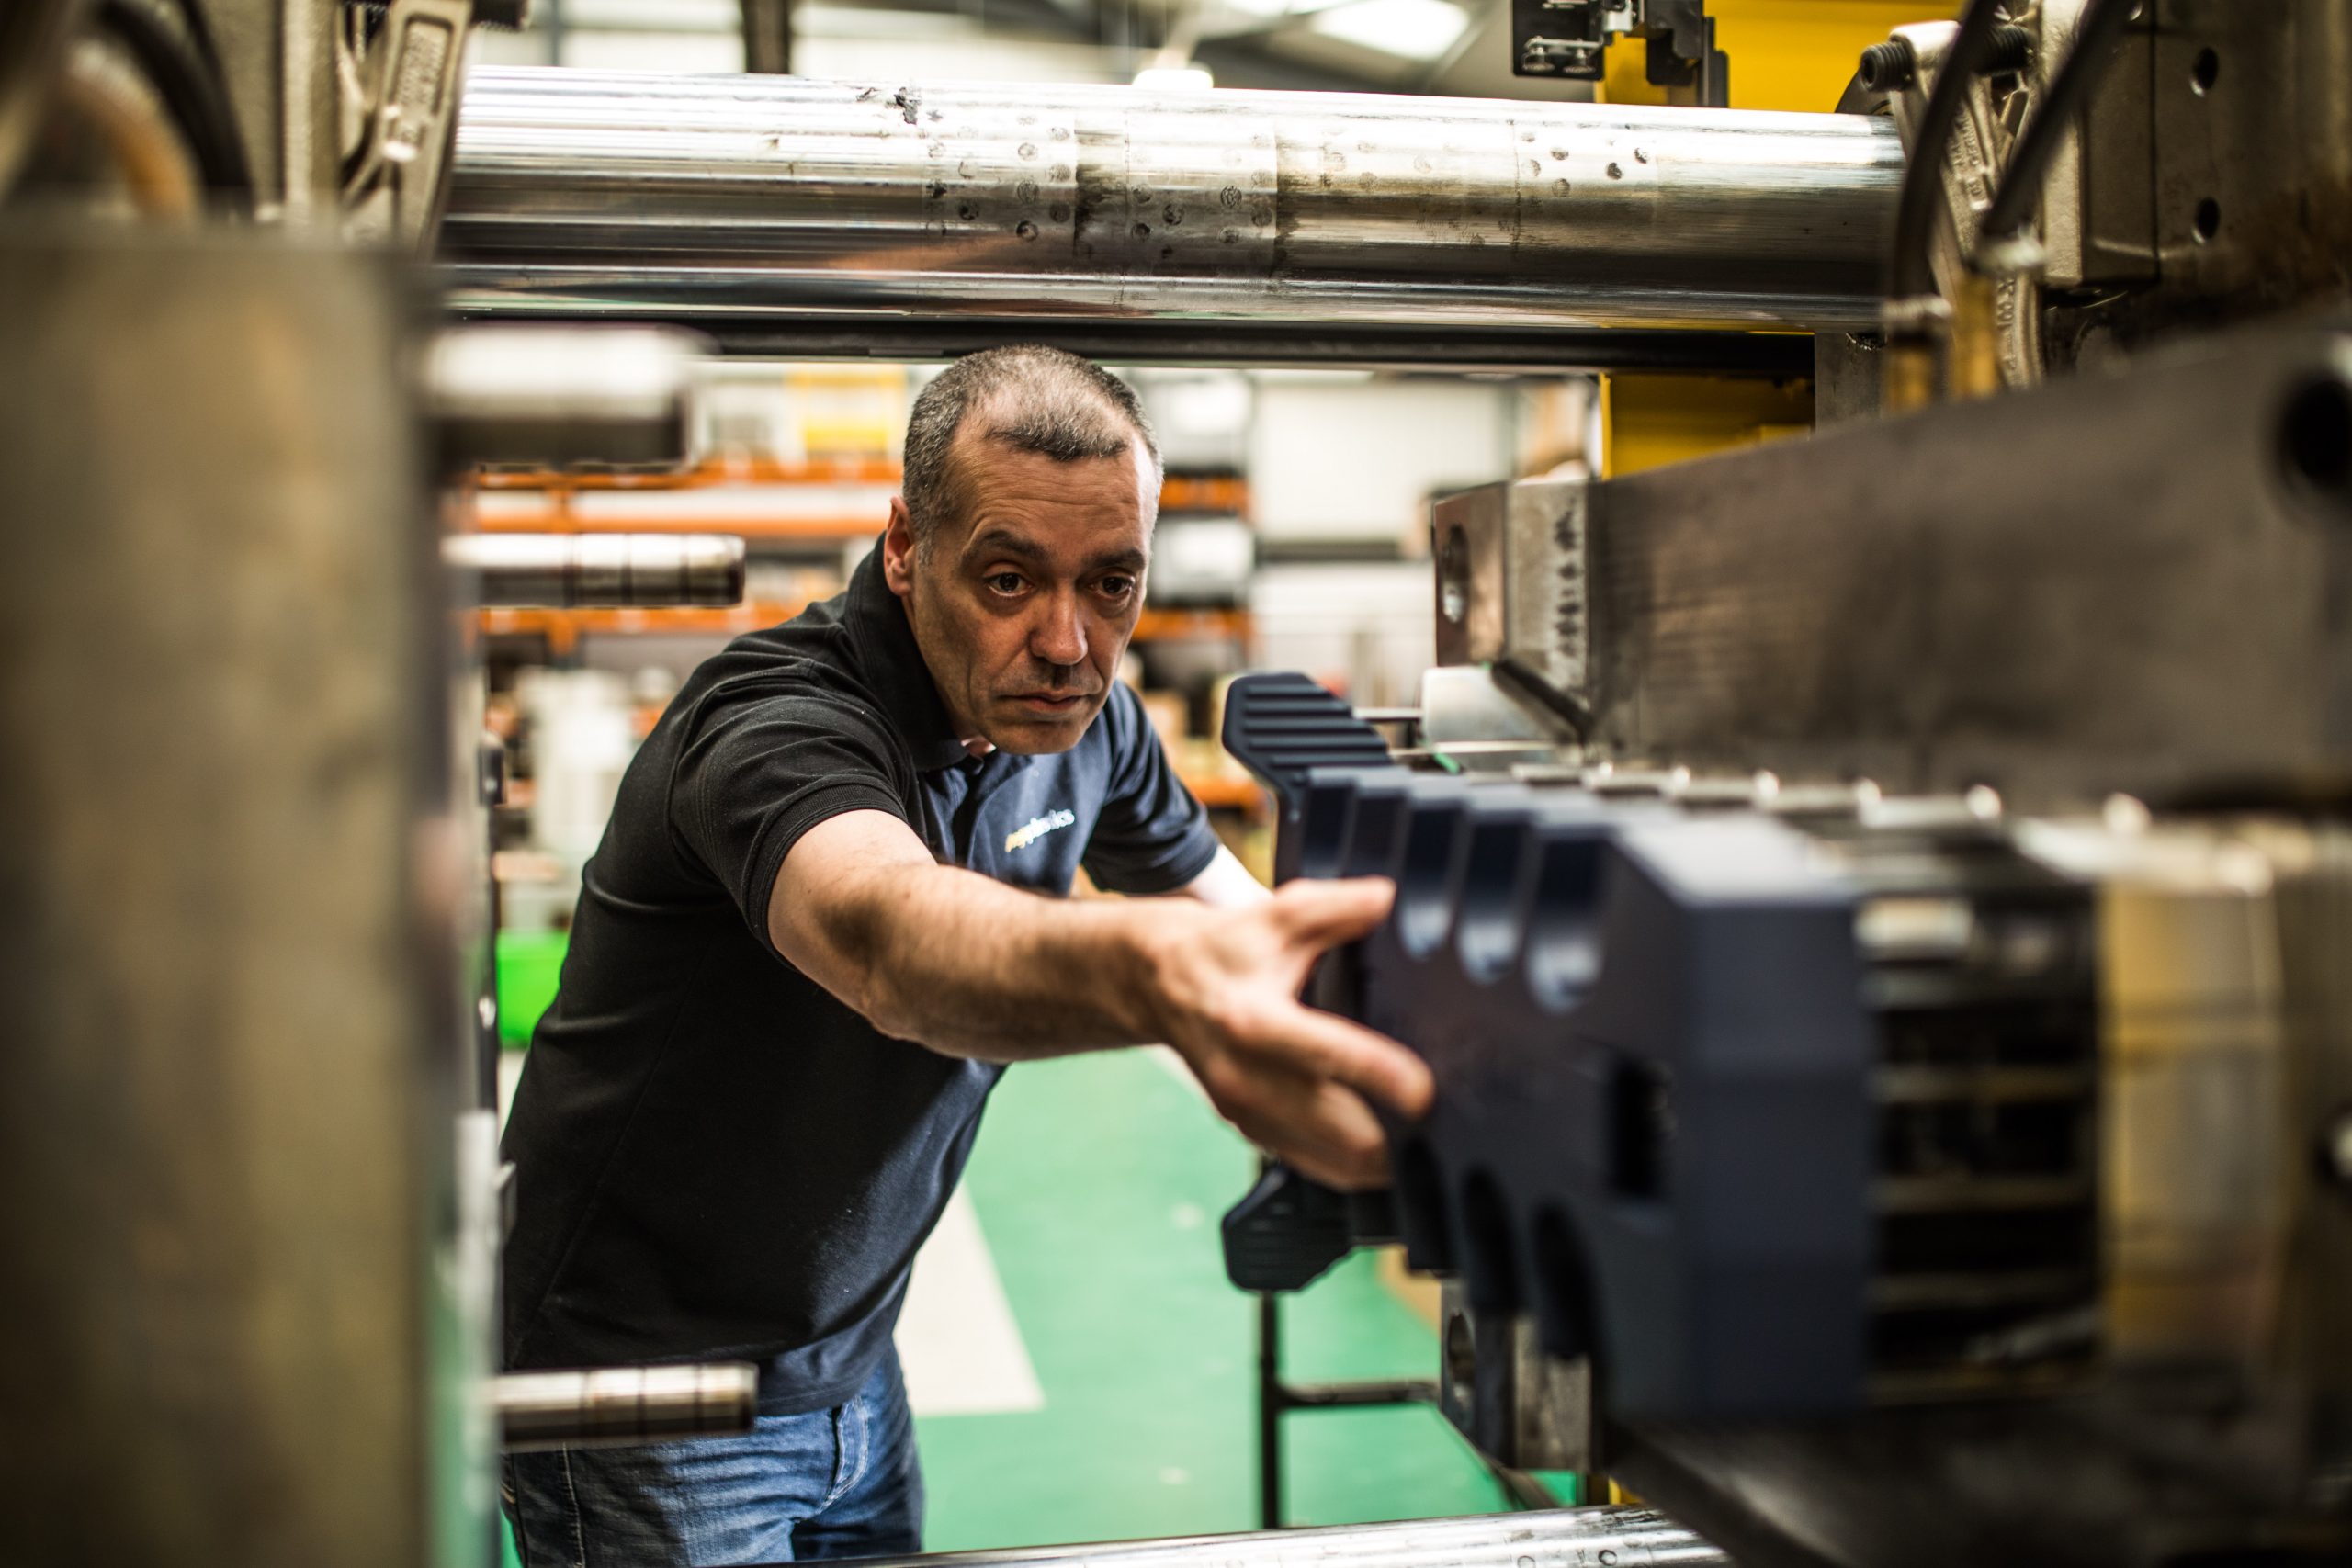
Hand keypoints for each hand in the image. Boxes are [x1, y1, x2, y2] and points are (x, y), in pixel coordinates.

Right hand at [1143, 877, 1433, 1190]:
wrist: (1155, 983)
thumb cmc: (1223, 950)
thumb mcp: (1277, 916)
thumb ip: (1338, 908)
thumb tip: (1389, 898)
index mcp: (1254, 1021)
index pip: (1331, 1059)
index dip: (1387, 1079)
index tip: (1428, 1090)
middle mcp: (1246, 1078)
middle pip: (1343, 1136)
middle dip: (1402, 1138)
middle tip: (1446, 1122)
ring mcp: (1246, 1112)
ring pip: (1335, 1165)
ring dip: (1385, 1161)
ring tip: (1425, 1140)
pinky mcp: (1249, 1131)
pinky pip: (1315, 1167)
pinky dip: (1355, 1165)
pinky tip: (1386, 1148)